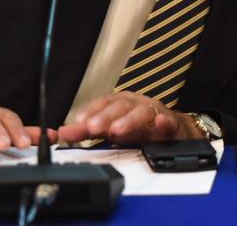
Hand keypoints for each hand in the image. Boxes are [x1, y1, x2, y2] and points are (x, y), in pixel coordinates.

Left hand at [57, 93, 202, 145]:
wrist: (174, 129)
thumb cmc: (140, 127)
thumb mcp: (111, 128)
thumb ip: (87, 131)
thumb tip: (62, 133)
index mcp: (120, 104)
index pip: (103, 104)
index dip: (90, 111)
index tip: (78, 122)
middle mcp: (136, 105)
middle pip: (120, 107)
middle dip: (106, 117)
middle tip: (93, 128)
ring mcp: (154, 113)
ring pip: (142, 113)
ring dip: (130, 120)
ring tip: (118, 130)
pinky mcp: (171, 125)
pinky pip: (169, 122)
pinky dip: (164, 123)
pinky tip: (160, 124)